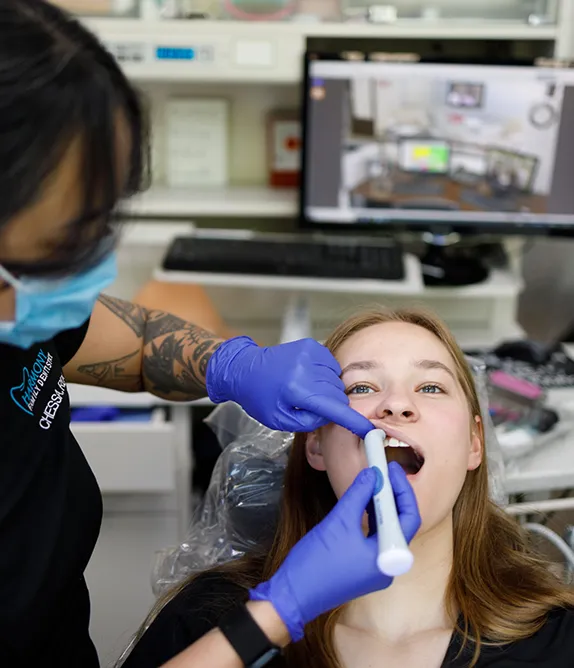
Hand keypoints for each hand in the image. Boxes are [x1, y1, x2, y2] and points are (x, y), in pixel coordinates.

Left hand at [205, 336, 372, 436]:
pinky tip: (308, 376)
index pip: (333, 408)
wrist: (245, 368)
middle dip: (331, 403)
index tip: (370, 431)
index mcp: (296, 390)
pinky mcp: (310, 345)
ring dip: (328, 388)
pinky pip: (331, 364)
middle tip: (312, 406)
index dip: (353, 421)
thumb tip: (333, 414)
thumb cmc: (260, 397)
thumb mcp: (281, 420)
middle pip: (337, 393)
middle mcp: (305, 369)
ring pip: (336, 379)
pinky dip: (325, 373)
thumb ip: (310, 421)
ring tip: (307, 389)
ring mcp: (308, 353)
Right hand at [249, 463, 420, 641]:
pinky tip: (363, 502)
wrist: (294, 594)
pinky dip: (371, 519)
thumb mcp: (339, 522)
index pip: (407, 518)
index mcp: (388, 558)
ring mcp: (375, 569)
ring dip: (381, 506)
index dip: (402, 489)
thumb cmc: (317, 562)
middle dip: (393, 496)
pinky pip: (374, 539)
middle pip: (400, 524)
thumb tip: (373, 475)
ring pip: (386, 531)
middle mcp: (387, 566)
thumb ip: (358, 495)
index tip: (390, 468)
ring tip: (373, 482)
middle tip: (384, 472)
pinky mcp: (363, 569)